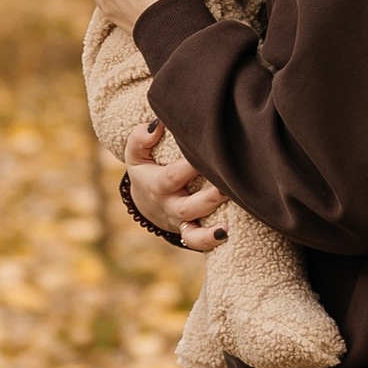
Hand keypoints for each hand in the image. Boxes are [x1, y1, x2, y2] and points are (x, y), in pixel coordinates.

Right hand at [124, 118, 228, 250]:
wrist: (146, 200)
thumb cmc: (147, 169)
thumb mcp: (136, 154)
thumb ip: (140, 138)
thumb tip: (156, 125)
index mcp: (158, 185)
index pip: (173, 176)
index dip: (190, 166)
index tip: (208, 152)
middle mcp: (170, 206)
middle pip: (187, 206)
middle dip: (209, 196)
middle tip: (228, 184)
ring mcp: (181, 221)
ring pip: (194, 230)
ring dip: (212, 224)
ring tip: (231, 209)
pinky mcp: (191, 230)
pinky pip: (196, 243)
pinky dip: (209, 241)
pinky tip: (226, 234)